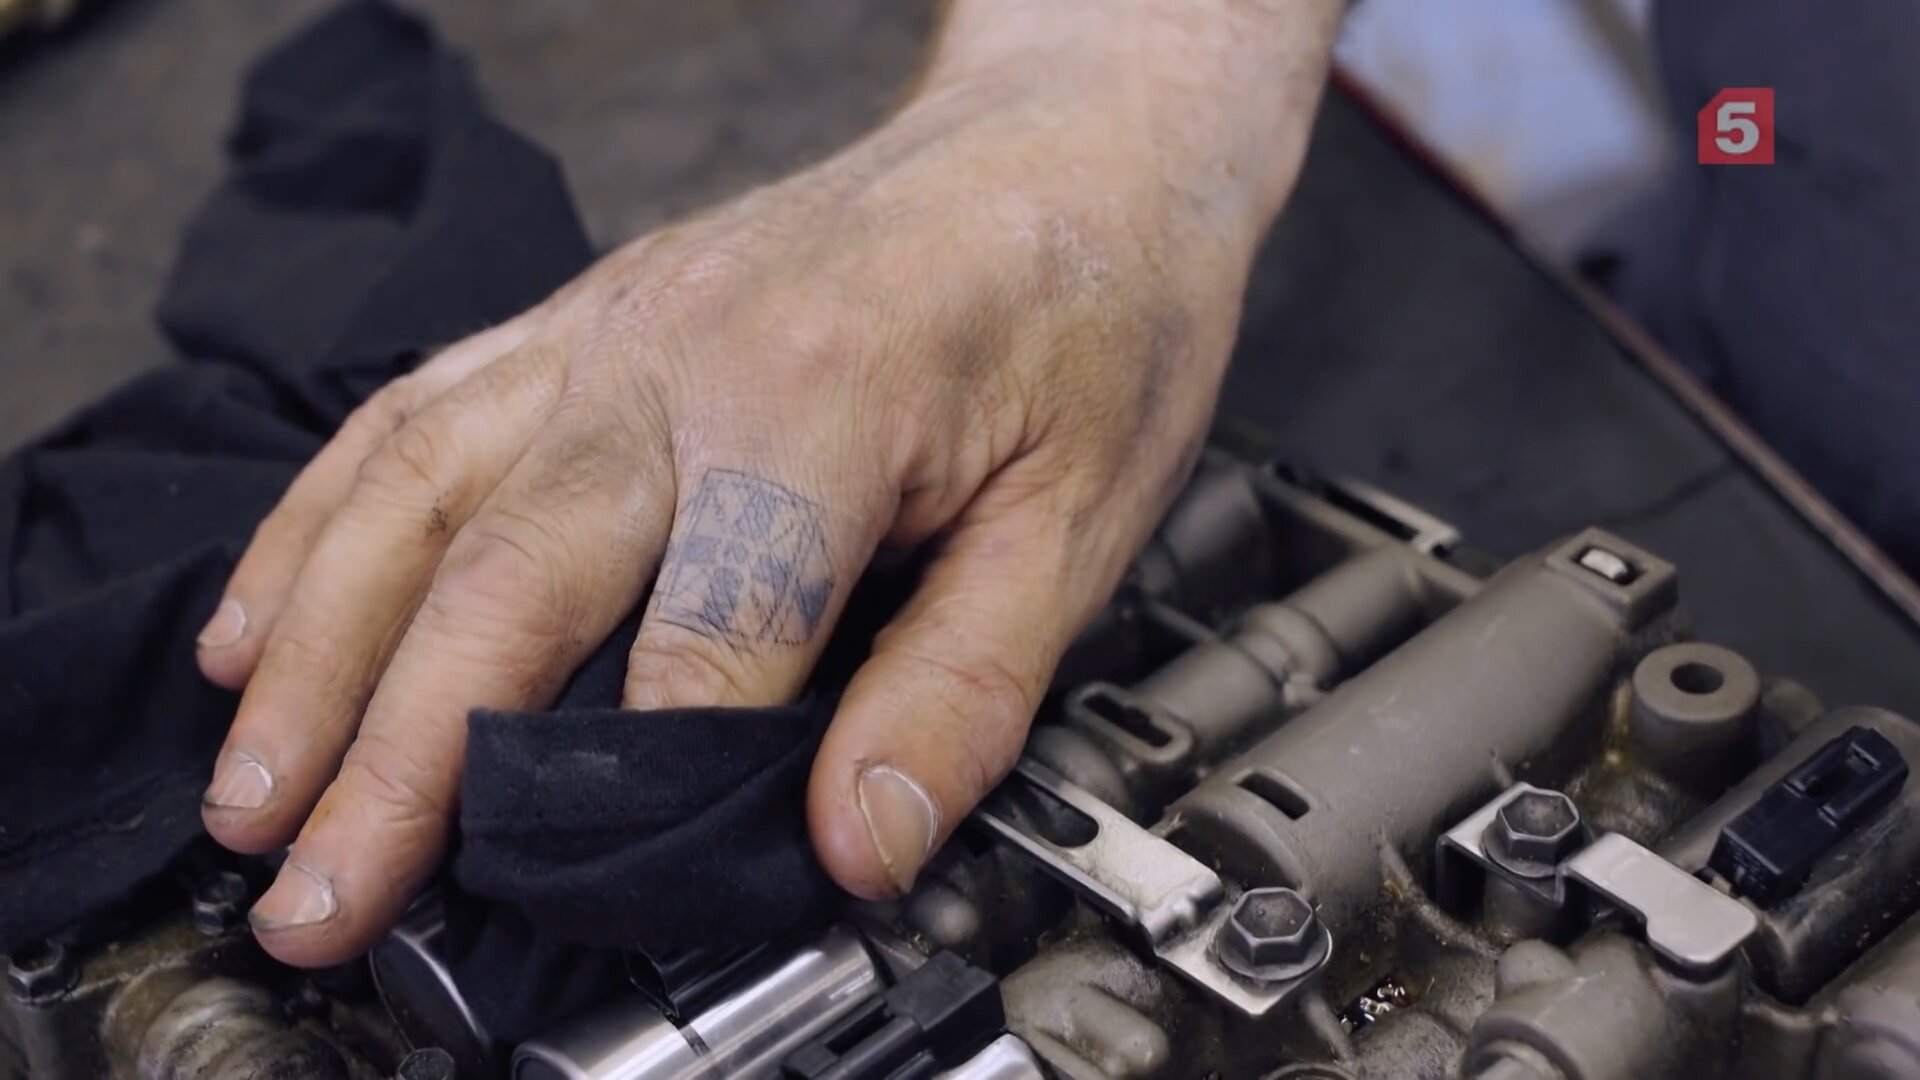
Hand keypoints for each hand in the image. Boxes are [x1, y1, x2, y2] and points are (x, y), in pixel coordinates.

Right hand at [196, 0, 1338, 965]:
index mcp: (821, 405)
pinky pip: (412, 417)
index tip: (579, 896)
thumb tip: (856, 843)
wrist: (1071, 142)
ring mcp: (611, 328)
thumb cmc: (1091, 307)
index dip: (637, 791)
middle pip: (503, 583)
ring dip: (312, 654)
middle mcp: (679, 359)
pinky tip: (258, 612)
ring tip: (246, 789)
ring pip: (414, 496)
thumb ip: (960, 690)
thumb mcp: (1081, 518)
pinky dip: (317, 524)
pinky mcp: (583, 318)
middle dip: (393, 764)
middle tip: (315, 897)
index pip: (701, 642)